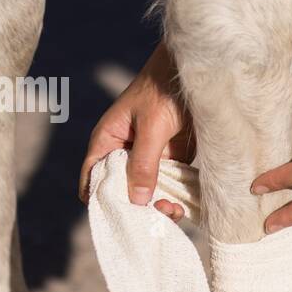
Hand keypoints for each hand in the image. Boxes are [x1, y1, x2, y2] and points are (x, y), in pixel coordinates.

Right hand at [79, 41, 193, 220]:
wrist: (198, 72)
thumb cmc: (165, 90)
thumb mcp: (153, 126)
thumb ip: (144, 162)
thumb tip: (137, 200)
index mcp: (109, 140)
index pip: (93, 177)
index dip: (100, 200)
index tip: (119, 218)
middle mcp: (126, 152)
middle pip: (123, 190)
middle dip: (138, 208)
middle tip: (159, 214)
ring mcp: (151, 157)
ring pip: (149, 192)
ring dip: (160, 205)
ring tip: (175, 211)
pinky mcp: (174, 158)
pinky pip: (171, 185)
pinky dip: (177, 197)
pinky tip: (185, 205)